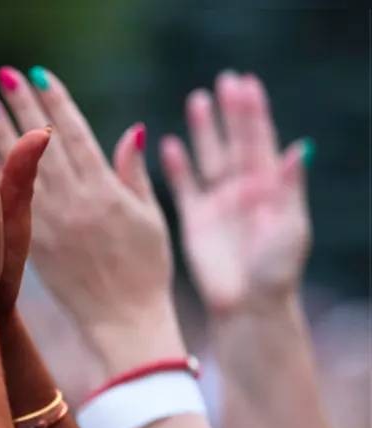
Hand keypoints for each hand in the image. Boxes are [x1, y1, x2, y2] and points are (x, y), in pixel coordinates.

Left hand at [0, 66, 184, 371]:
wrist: (119, 324)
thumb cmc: (144, 273)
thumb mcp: (150, 220)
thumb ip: (135, 175)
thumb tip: (133, 130)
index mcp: (104, 192)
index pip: (74, 135)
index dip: (55, 102)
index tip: (38, 75)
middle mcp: (72, 203)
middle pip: (41, 144)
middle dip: (22, 107)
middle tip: (3, 77)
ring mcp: (49, 224)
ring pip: (19, 171)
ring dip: (0, 135)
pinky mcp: (34, 244)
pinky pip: (9, 202)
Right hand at [160, 72, 311, 314]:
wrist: (248, 305)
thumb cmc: (276, 271)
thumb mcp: (291, 228)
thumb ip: (292, 188)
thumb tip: (300, 147)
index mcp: (269, 188)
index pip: (260, 141)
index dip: (253, 113)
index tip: (246, 84)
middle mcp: (243, 190)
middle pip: (234, 142)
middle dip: (230, 112)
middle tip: (223, 81)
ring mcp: (218, 203)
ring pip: (208, 157)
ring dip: (203, 131)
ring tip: (197, 100)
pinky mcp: (195, 220)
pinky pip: (184, 186)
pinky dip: (177, 166)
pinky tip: (168, 144)